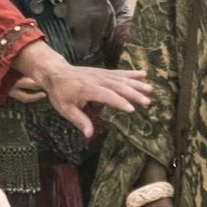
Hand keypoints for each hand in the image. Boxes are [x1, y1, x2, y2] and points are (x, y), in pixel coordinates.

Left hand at [13, 40, 151, 135]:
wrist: (56, 72)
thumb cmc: (60, 93)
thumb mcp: (65, 109)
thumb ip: (79, 120)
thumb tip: (89, 134)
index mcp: (87, 89)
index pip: (106, 96)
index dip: (119, 102)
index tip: (131, 109)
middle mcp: (97, 80)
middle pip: (118, 87)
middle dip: (134, 94)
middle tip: (147, 101)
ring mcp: (101, 74)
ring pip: (121, 78)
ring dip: (136, 84)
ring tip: (150, 89)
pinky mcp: (103, 72)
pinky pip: (119, 72)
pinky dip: (131, 74)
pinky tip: (143, 74)